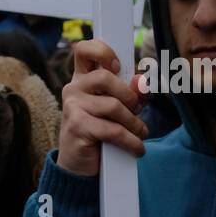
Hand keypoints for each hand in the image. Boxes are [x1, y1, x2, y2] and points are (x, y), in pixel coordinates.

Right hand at [57, 39, 148, 175]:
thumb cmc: (100, 133)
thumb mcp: (118, 110)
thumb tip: (142, 80)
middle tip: (135, 111)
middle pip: (105, 77)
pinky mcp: (78, 127)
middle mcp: (73, 89)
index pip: (84, 49)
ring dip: (134, 123)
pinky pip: (113, 130)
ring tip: (139, 134)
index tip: (118, 65)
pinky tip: (137, 148)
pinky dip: (131, 141)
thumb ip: (131, 94)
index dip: (102, 50)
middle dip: (129, 96)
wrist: (79, 166)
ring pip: (113, 106)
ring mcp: (72, 107)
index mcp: (82, 79)